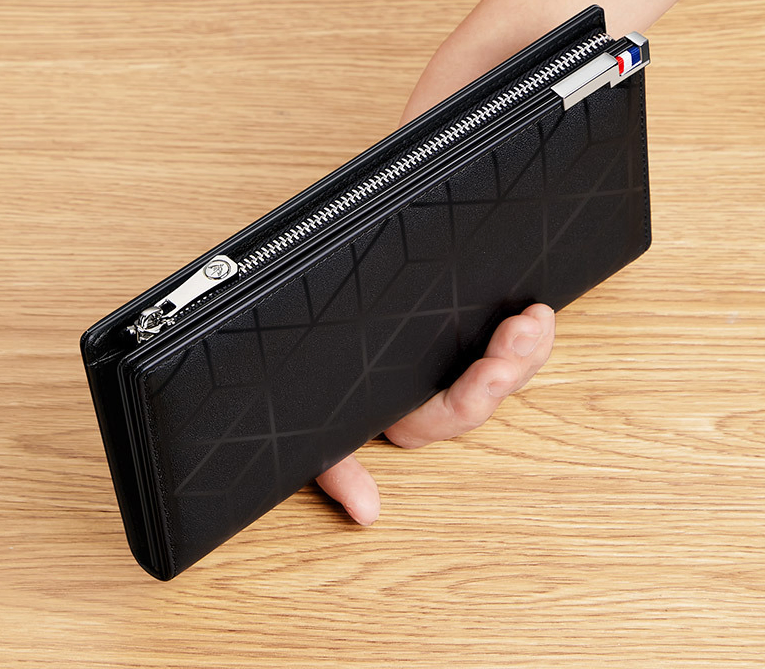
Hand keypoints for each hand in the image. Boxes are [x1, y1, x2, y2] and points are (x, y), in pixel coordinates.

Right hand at [315, 303, 554, 524]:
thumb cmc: (298, 396)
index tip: (495, 370)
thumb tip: (368, 514)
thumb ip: (338, 472)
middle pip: (487, 390)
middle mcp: (431, 396)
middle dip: (513, 362)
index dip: (477, 396)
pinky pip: (491, 344)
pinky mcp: (447, 337)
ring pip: (497, 367)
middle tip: (527, 327)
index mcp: (407, 417)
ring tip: (539, 319)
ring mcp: (442, 367)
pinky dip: (517, 334)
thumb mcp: (318, 436)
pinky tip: (537, 318)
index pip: (451, 415)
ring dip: (524, 348)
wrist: (292, 358)